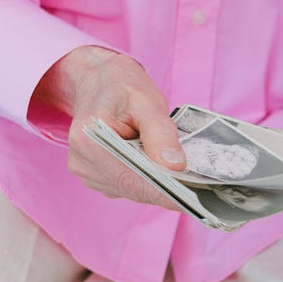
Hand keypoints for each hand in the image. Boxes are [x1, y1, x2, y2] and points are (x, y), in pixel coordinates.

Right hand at [32, 45, 185, 207]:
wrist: (98, 80)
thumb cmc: (122, 87)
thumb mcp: (146, 101)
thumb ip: (160, 133)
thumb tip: (175, 166)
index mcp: (90, 141)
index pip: (131, 180)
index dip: (164, 193)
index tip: (192, 201)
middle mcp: (83, 162)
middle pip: (134, 189)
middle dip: (166, 189)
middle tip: (199, 189)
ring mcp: (88, 173)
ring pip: (133, 191)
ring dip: (158, 186)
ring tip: (182, 176)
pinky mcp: (98, 177)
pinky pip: (129, 188)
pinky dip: (149, 182)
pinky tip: (162, 170)